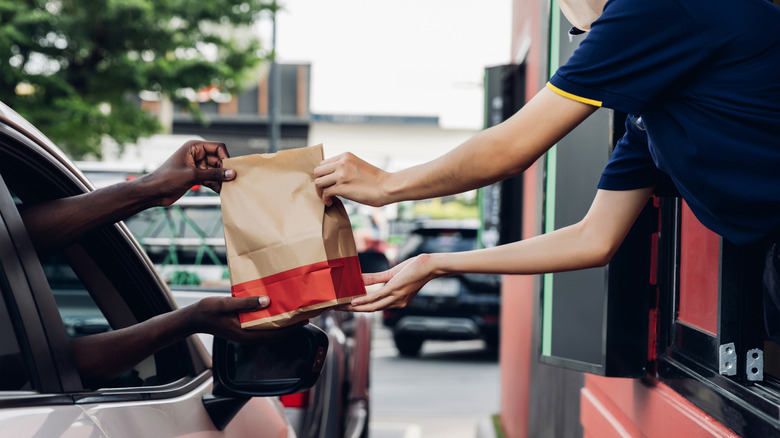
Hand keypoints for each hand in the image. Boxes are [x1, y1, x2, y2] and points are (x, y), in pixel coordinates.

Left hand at [145, 140, 235, 206]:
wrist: (153, 192)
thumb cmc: (167, 178)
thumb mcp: (192, 175)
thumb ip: (214, 174)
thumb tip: (232, 173)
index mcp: (194, 147)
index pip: (217, 147)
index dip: (226, 157)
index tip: (231, 170)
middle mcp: (197, 155)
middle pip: (218, 160)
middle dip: (225, 170)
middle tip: (232, 182)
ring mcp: (197, 166)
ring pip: (216, 171)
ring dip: (221, 179)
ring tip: (228, 189)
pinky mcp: (196, 177)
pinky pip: (211, 179)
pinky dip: (216, 185)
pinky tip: (221, 193)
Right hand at [187, 296, 306, 342]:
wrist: (194, 318)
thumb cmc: (208, 310)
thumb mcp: (226, 304)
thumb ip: (245, 303)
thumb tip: (266, 301)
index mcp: (246, 333)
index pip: (275, 333)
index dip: (291, 328)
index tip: (304, 319)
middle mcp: (249, 336)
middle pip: (276, 334)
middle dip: (291, 326)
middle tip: (305, 314)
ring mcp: (247, 334)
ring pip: (270, 331)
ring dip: (283, 323)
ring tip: (295, 312)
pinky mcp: (244, 329)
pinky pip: (263, 326)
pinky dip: (273, 320)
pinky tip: (277, 310)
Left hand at [313, 152, 389, 206]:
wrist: (387, 187)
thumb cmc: (376, 180)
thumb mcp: (359, 166)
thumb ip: (346, 167)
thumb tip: (334, 178)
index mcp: (346, 156)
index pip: (324, 163)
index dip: (324, 174)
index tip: (328, 182)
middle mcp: (342, 163)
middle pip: (317, 171)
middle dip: (320, 182)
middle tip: (325, 190)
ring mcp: (341, 175)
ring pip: (318, 182)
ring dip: (320, 191)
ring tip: (327, 197)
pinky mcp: (342, 187)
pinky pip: (325, 193)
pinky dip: (325, 199)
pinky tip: (330, 202)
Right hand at [343, 254, 437, 311]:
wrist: (429, 266)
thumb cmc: (414, 269)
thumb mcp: (392, 274)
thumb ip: (375, 278)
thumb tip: (360, 279)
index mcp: (396, 301)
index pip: (374, 307)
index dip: (359, 309)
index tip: (345, 307)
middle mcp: (396, 303)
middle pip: (370, 310)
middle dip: (352, 311)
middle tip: (337, 309)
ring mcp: (395, 297)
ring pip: (371, 307)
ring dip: (354, 308)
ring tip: (341, 307)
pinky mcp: (394, 290)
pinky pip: (376, 297)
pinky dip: (363, 300)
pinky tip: (353, 302)